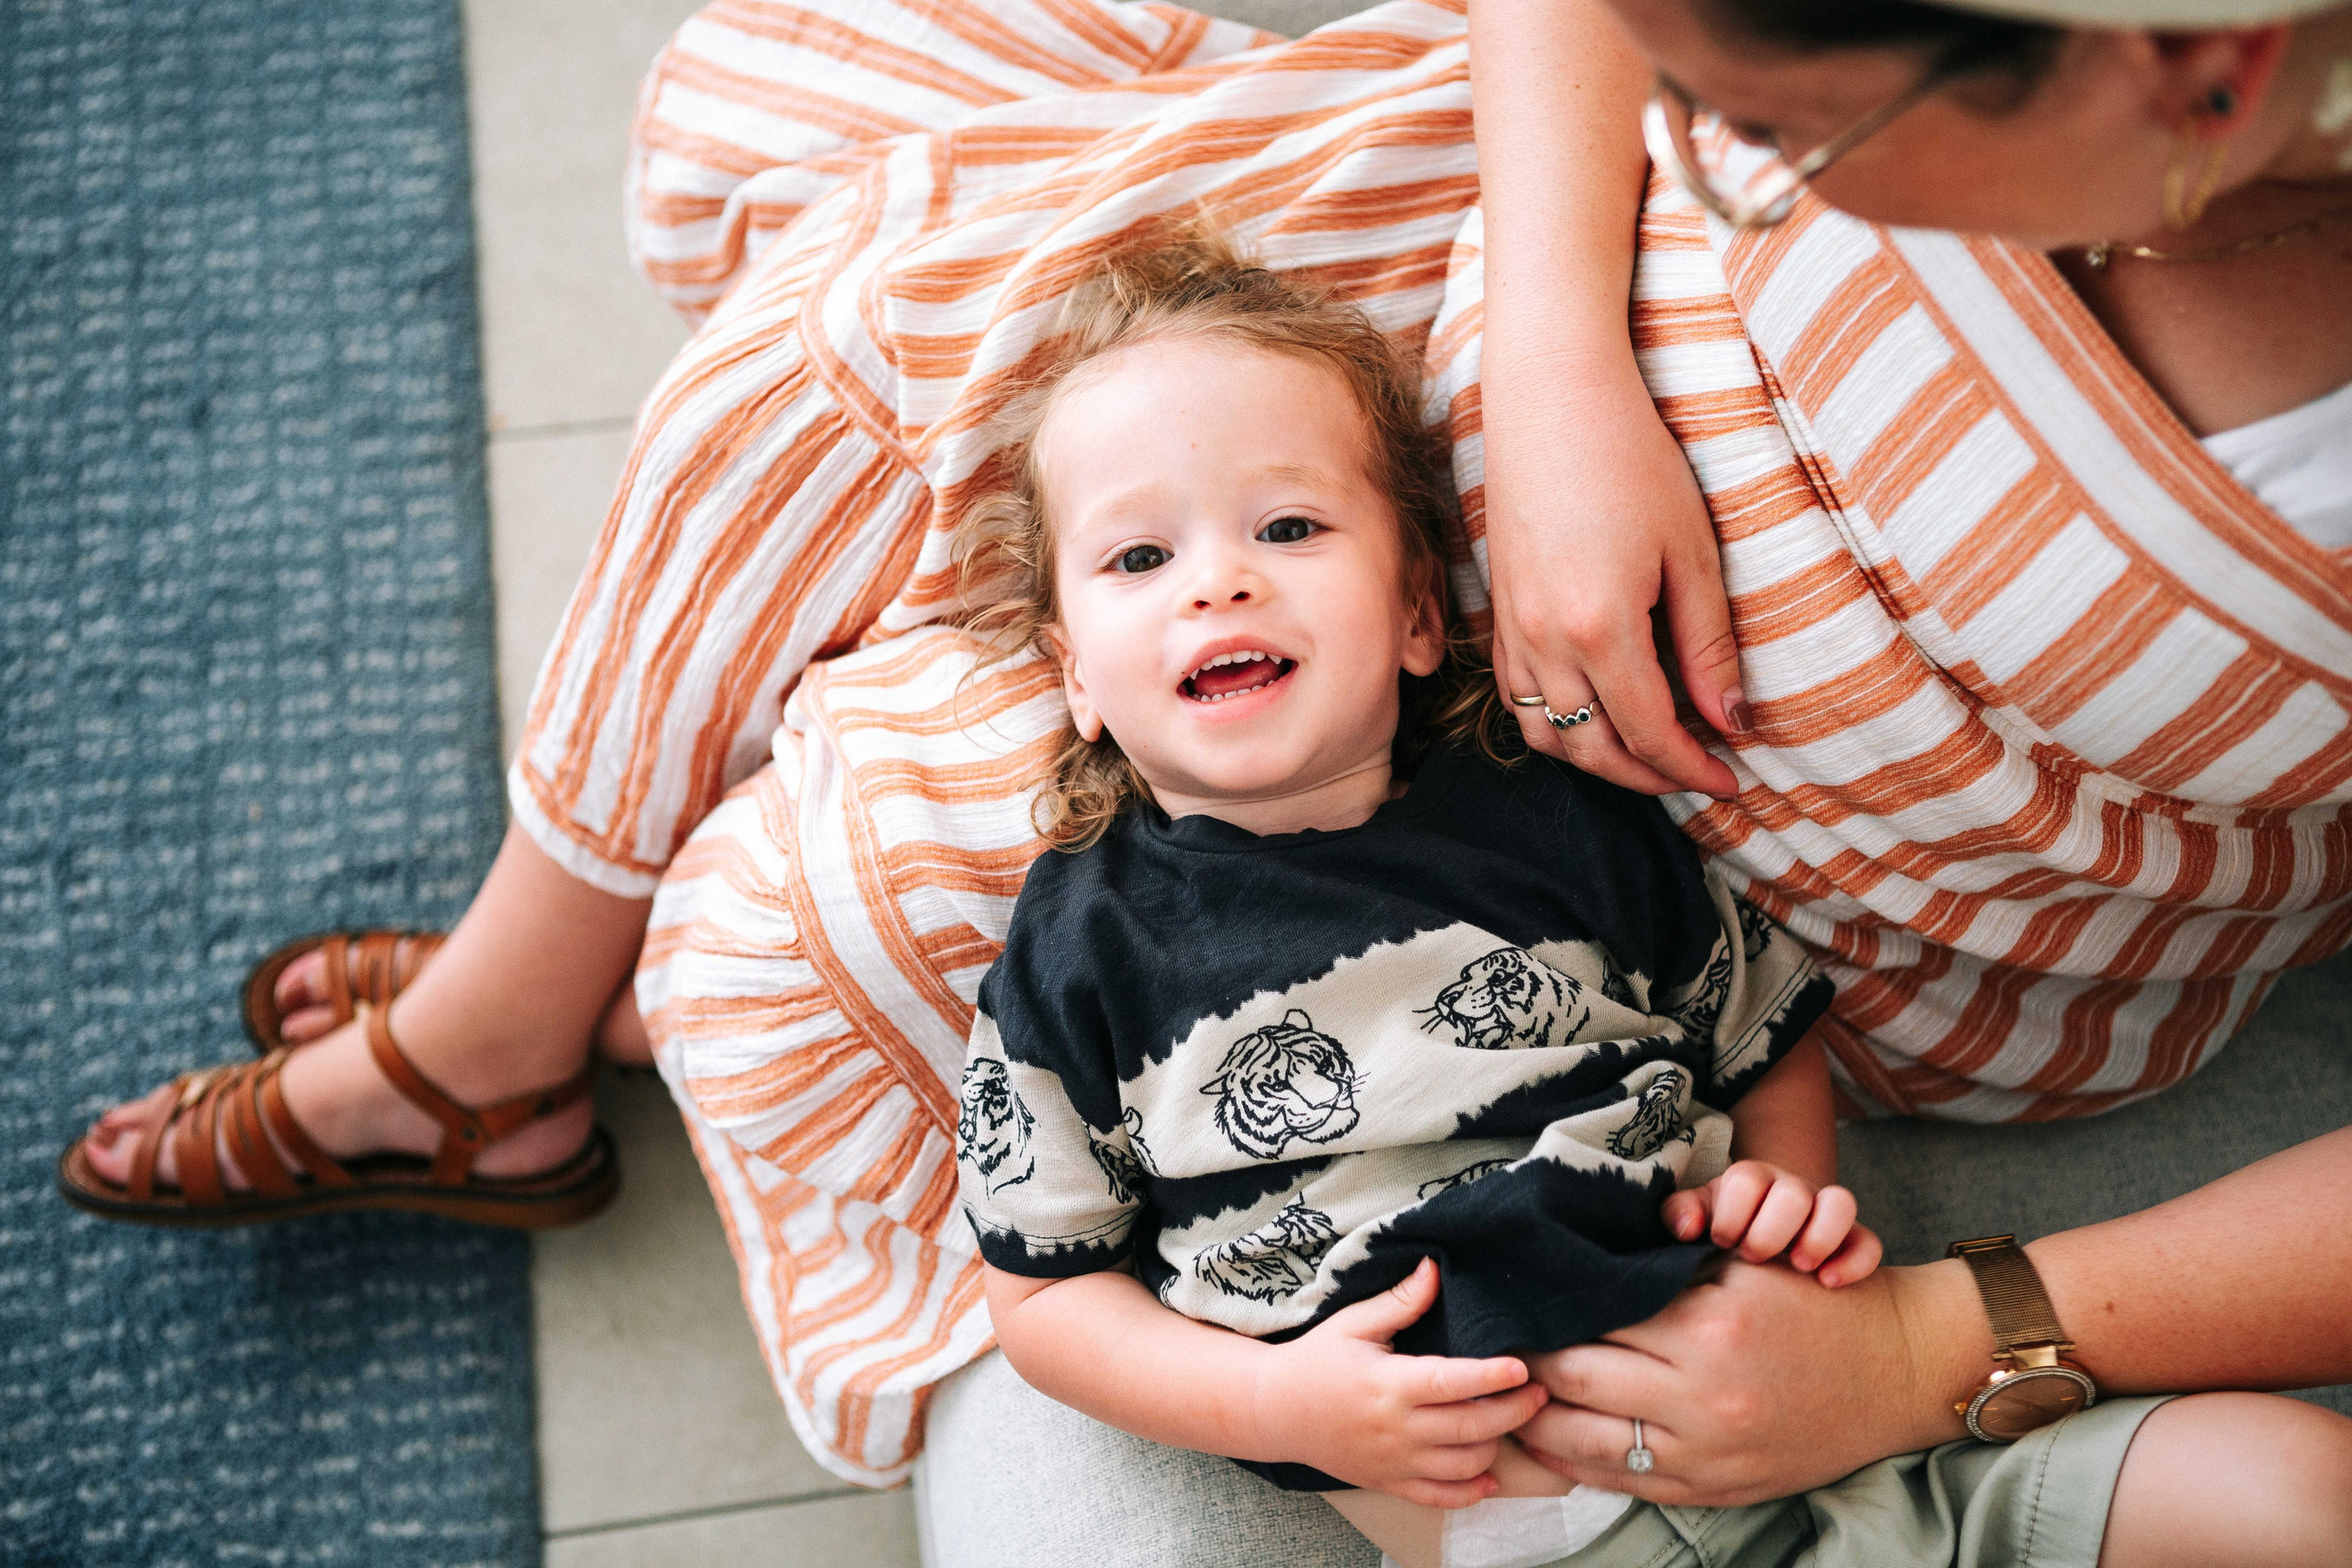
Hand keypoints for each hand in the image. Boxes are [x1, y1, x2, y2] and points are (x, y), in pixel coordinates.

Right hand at [1253, 1258, 1550, 1506]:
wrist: (1275, 1410)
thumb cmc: (1316, 1360)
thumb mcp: (1353, 1323)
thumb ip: (1400, 1301)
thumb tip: (1435, 1268)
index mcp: (1389, 1384)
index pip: (1452, 1383)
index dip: (1492, 1377)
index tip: (1522, 1368)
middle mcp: (1397, 1429)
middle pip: (1471, 1427)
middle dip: (1514, 1411)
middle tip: (1541, 1393)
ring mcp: (1395, 1461)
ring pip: (1464, 1465)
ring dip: (1497, 1446)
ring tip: (1511, 1421)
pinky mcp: (1390, 1482)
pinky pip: (1440, 1498)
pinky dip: (1472, 1492)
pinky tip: (1490, 1476)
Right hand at [1482, 352, 1741, 798]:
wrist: (1552, 397)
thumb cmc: (1631, 458)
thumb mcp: (1692, 552)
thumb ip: (1707, 644)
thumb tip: (1730, 719)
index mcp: (1600, 626)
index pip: (1649, 732)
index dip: (1692, 768)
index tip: (1730, 780)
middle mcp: (1544, 639)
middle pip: (1592, 747)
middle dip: (1646, 777)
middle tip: (1697, 776)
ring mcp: (1512, 627)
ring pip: (1547, 733)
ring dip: (1596, 758)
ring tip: (1647, 754)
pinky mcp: (1498, 609)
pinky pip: (1518, 697)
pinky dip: (1556, 723)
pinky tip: (1595, 712)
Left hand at [1513, 1259, 1981, 1506]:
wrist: (1892, 1373)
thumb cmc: (1817, 1307)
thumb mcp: (1746, 1272)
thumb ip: (1669, 1274)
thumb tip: (1588, 1270)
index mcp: (1708, 1330)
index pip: (1598, 1317)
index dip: (1550, 1308)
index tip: (1516, 1297)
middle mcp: (1702, 1398)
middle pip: (1578, 1378)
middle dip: (1530, 1361)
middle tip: (1494, 1341)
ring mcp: (1706, 1454)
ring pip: (1588, 1441)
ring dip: (1536, 1418)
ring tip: (1503, 1395)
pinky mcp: (1712, 1491)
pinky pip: (1624, 1483)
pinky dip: (1576, 1464)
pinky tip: (1546, 1443)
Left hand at [1663, 1160, 1881, 1287]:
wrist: (1761, 1242)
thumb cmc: (1725, 1229)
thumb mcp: (1701, 1216)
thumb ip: (1682, 1213)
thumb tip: (1685, 1227)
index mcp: (1751, 1181)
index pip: (1747, 1179)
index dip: (1733, 1212)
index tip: (1720, 1242)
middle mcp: (1792, 1190)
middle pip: (1793, 1193)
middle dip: (1771, 1230)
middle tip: (1752, 1258)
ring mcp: (1825, 1214)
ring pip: (1841, 1204)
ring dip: (1819, 1237)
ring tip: (1799, 1267)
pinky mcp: (1852, 1241)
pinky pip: (1869, 1243)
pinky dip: (1854, 1263)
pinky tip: (1828, 1284)